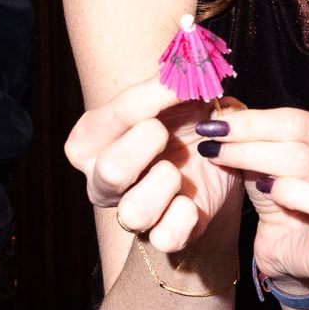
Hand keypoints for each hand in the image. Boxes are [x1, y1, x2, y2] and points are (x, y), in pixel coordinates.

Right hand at [65, 78, 238, 255]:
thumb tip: (185, 72)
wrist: (217, 160)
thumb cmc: (185, 121)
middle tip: (167, 134)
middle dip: (149, 146)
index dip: (156, 96)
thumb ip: (177, 82)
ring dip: (166, 183)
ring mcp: (127, 211)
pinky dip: (186, 215)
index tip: (182, 87)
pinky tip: (190, 198)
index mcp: (91, 139)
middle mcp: (99, 179)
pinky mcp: (160, 237)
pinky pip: (166, 236)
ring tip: (177, 171)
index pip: (120, 113)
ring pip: (135, 211)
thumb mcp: (181, 95)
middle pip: (112, 170)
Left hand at [198, 106, 308, 291]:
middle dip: (253, 152)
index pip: (300, 124)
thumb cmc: (281, 193)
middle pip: (307, 159)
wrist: (287, 244)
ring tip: (260, 187)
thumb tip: (219, 115)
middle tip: (214, 151)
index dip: (253, 124)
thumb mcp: (266, 157)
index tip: (213, 127)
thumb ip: (254, 135)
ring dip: (289, 192)